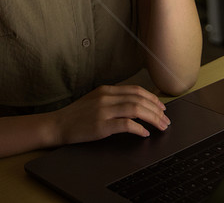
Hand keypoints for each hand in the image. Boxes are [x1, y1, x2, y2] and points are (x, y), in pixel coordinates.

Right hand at [52, 85, 169, 145]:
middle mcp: (106, 97)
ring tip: (161, 127)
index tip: (161, 107)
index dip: (152, 98)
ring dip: (153, 119)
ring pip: (136, 109)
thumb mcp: (94, 100)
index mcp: (106, 90)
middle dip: (156, 110)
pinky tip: (144, 133)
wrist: (58, 125)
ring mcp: (103, 110)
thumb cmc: (76, 115)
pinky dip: (139, 129)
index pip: (136, 90)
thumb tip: (134, 105)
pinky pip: (126, 124)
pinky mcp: (101, 125)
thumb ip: (112, 99)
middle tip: (166, 120)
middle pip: (139, 99)